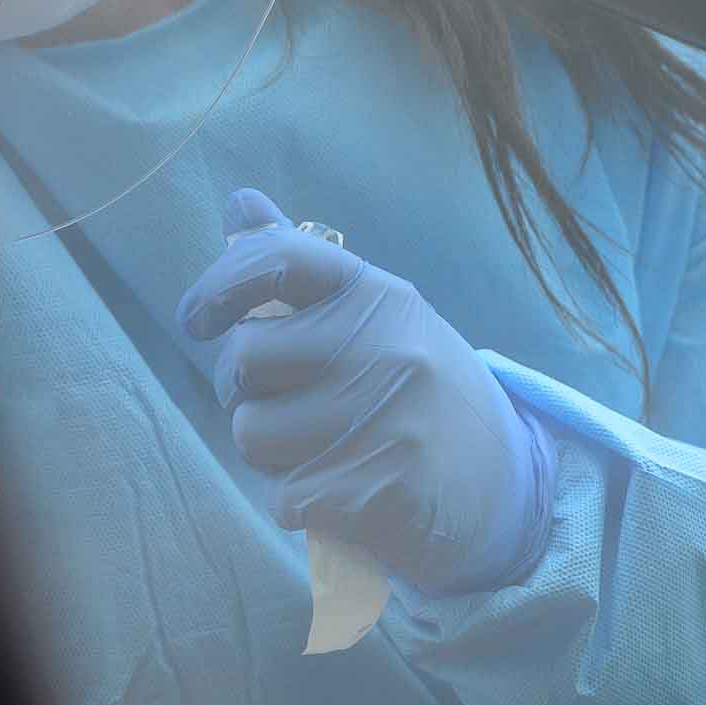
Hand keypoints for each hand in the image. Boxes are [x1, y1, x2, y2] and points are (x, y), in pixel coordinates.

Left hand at [177, 189, 553, 593]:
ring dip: (268, 450)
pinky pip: (280, 496)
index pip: (276, 259)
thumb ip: (302, 266)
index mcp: (378, 297)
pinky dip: (297, 501)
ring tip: (322, 447)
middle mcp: (383, 349)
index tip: (197, 319)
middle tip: (285, 402)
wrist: (508, 489)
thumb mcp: (377, 317)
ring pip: (250, 433)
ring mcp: (382, 420)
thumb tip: (239, 203)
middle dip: (242, 388)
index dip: (218, 285)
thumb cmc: (421, 391)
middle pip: (243, 358)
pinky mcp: (374, 491)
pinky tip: (342, 490)